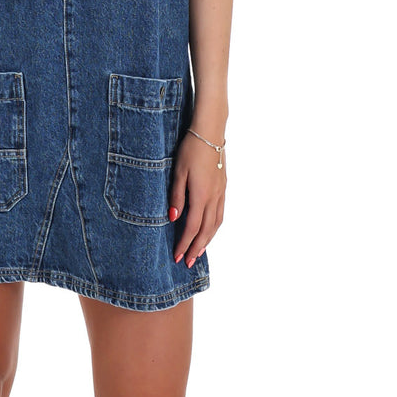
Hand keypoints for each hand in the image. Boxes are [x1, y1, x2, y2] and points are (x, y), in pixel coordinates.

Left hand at [168, 129, 224, 267]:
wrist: (210, 133)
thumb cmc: (190, 150)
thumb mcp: (178, 172)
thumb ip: (176, 196)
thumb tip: (173, 218)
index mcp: (201, 195)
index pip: (192, 227)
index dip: (184, 243)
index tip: (176, 256)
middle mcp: (214, 197)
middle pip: (206, 230)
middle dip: (196, 248)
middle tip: (187, 262)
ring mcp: (221, 193)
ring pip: (216, 224)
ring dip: (207, 241)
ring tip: (198, 252)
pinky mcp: (223, 188)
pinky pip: (221, 214)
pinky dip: (214, 227)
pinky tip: (209, 231)